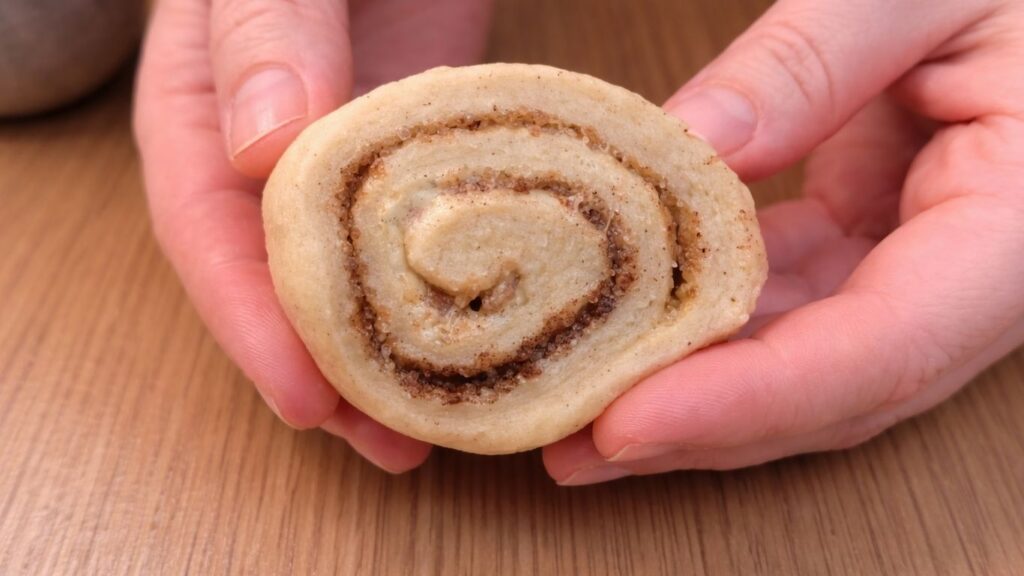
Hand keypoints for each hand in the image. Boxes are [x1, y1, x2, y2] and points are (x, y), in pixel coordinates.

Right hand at [134, 0, 490, 471]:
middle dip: (328, 370)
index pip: (208, 229)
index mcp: (201, 106)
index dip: (251, 322)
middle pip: (280, 276)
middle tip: (390, 443)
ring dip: (386, 356)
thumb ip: (265, 31)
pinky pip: (415, 233)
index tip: (307, 397)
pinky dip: (436, 294)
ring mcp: (341, 155)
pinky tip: (474, 343)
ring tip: (436, 428)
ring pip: (350, 272)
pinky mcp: (409, 151)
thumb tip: (259, 149)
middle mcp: (264, 147)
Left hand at [545, 0, 1023, 484]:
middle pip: (830, 390)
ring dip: (688, 390)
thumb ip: (809, 62)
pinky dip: (704, 323)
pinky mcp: (869, 247)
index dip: (751, 398)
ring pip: (798, 363)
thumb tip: (692, 146)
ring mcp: (917, 270)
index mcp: (1017, 223)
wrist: (1023, 1)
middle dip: (696, 428)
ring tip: (578, 404)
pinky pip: (783, 305)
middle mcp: (973, 277)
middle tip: (571, 445)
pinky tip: (627, 329)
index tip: (629, 424)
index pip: (884, 347)